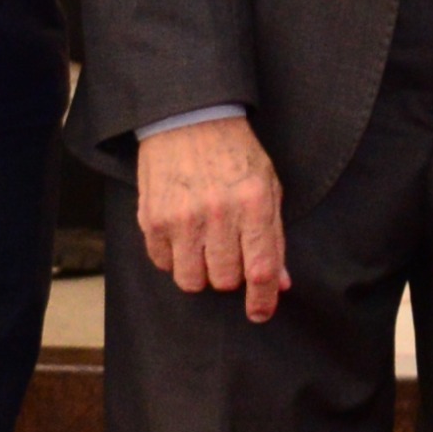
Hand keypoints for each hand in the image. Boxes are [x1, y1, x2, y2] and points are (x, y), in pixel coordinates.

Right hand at [138, 115, 288, 322]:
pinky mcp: (151, 219)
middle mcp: (218, 213)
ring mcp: (181, 217)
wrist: (188, 119)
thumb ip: (274, 236)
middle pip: (225, 280)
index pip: (261, 269)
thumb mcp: (267, 186)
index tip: (260, 313)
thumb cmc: (234, 153)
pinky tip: (182, 234)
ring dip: (201, 272)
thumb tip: (281, 283)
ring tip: (205, 246)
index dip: (263, 300)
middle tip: (229, 252)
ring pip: (192, 280)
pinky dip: (174, 258)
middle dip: (230, 275)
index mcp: (254, 203)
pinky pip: (164, 264)